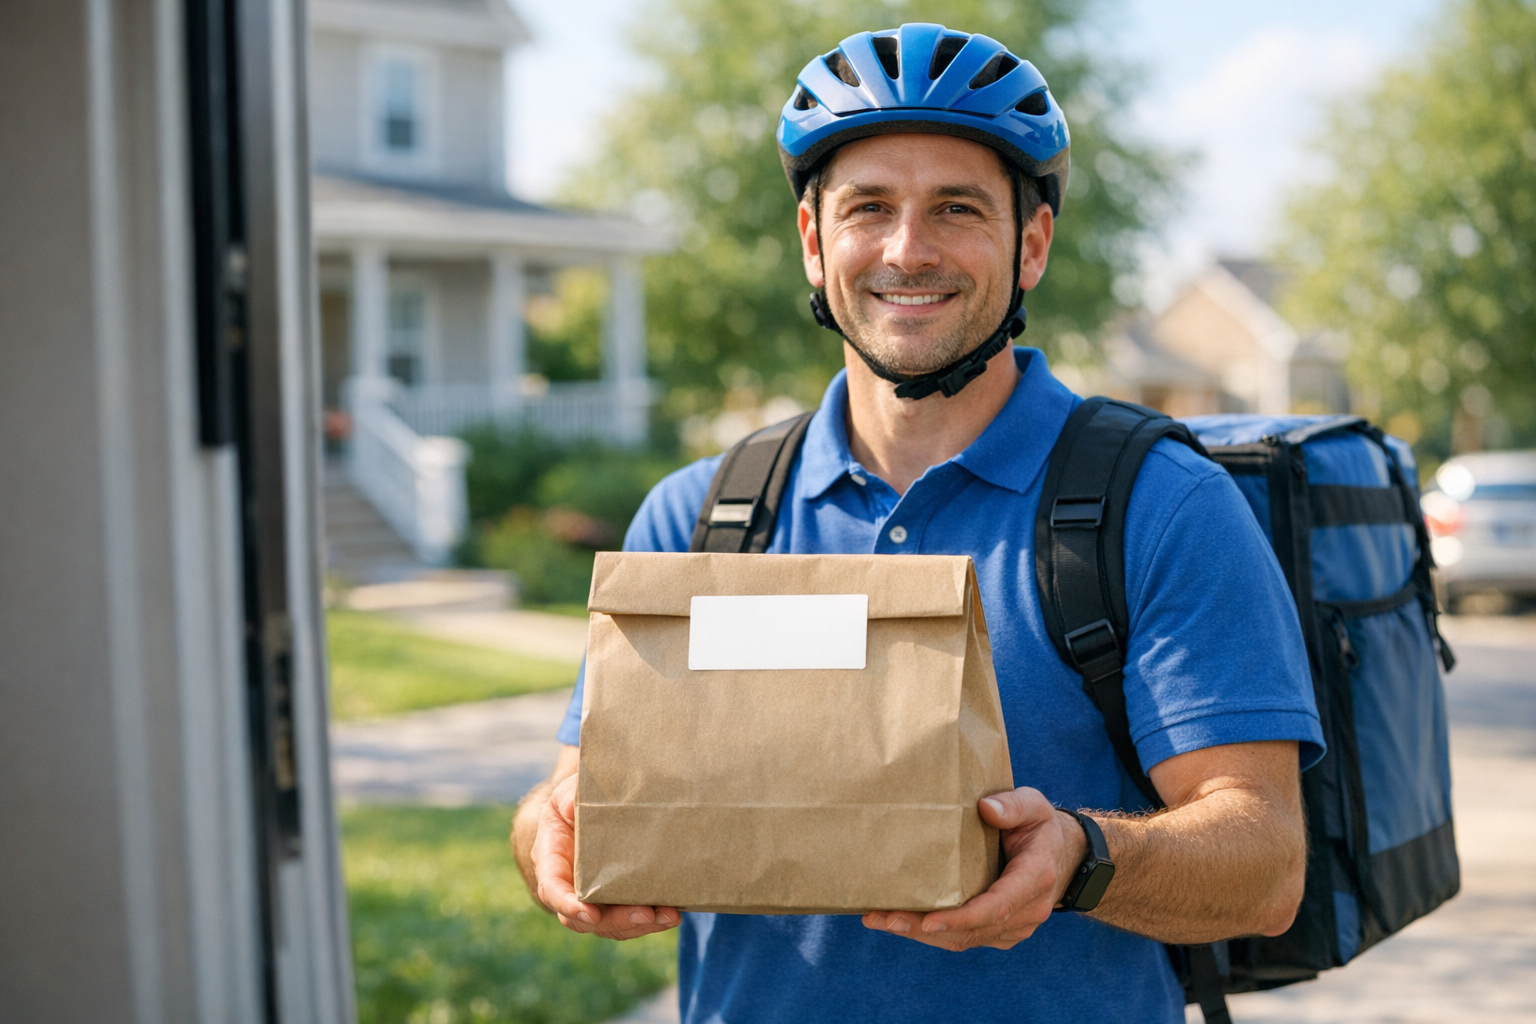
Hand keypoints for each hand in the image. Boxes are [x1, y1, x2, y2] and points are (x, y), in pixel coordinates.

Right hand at [530, 773, 680, 939]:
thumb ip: (571, 797)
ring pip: (609, 924)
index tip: (591, 913)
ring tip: (668, 916)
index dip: (568, 904)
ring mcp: (591, 897)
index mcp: (551, 858)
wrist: (593, 806)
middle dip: (616, 920)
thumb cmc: (579, 797)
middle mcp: (567, 885)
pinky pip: (628, 919)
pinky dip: (650, 920)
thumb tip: (575, 804)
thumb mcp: (571, 791)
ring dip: (639, 924)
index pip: (552, 889)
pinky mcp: (615, 900)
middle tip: (646, 914)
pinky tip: (671, 913)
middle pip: (584, 917)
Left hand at [862, 787, 1085, 950]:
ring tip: (879, 920)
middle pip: (971, 930)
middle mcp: (1027, 910)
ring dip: (921, 934)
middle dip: (925, 929)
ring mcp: (1014, 926)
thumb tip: (986, 808)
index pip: (997, 906)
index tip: (928, 921)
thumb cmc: (1040, 826)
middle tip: (883, 919)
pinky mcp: (1000, 931)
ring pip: (964, 939)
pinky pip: (965, 938)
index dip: (962, 917)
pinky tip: (899, 921)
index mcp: (1035, 878)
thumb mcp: (1035, 805)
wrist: (1062, 855)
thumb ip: (1014, 805)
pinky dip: (932, 933)